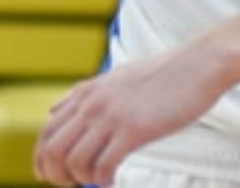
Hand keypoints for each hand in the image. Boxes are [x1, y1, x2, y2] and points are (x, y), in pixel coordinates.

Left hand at [33, 47, 228, 186]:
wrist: (198, 63)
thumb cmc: (162, 74)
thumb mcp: (115, 77)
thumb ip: (86, 94)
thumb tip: (57, 109)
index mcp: (87, 91)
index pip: (47, 130)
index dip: (40, 157)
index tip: (45, 174)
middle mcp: (93, 103)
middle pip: (53, 149)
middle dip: (55, 174)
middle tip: (68, 185)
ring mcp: (112, 116)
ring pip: (74, 161)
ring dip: (80, 180)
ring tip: (94, 181)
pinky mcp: (134, 130)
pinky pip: (103, 167)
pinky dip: (102, 181)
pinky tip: (111, 182)